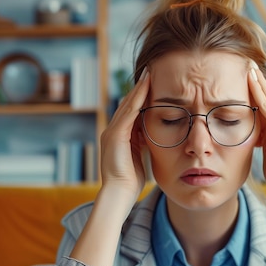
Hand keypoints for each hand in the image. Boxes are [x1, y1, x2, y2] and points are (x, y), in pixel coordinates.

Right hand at [98, 68, 149, 198]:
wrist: (119, 193)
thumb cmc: (130, 180)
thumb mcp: (139, 156)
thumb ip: (142, 144)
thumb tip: (152, 137)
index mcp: (119, 136)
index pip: (131, 112)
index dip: (141, 98)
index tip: (152, 84)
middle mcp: (113, 131)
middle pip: (128, 104)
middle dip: (140, 88)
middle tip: (150, 71)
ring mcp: (112, 131)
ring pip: (128, 104)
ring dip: (139, 88)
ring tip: (149, 73)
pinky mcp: (116, 135)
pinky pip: (129, 112)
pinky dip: (137, 98)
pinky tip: (146, 86)